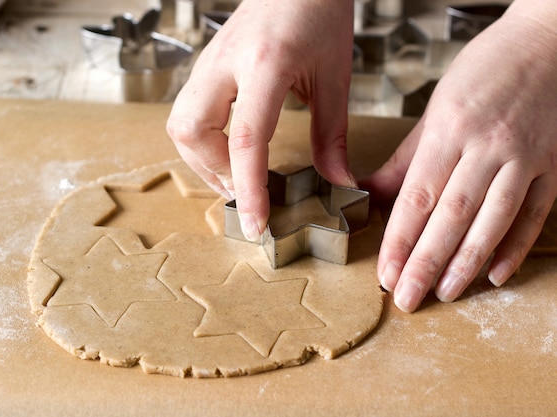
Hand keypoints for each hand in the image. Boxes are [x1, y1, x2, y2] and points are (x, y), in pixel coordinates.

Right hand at [167, 0, 356, 240]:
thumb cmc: (319, 14)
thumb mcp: (335, 76)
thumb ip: (332, 134)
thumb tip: (337, 182)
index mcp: (265, 64)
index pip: (246, 138)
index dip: (248, 188)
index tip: (256, 224)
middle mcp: (224, 63)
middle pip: (190, 132)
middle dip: (213, 172)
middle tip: (244, 191)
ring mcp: (208, 62)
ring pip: (180, 125)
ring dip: (203, 160)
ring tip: (235, 176)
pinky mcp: (204, 66)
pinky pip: (187, 112)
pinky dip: (202, 142)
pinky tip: (228, 150)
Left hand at [362, 1, 556, 311]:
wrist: (547, 40)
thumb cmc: (484, 71)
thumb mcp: (435, 108)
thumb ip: (406, 158)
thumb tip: (370, 194)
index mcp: (449, 130)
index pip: (418, 197)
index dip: (399, 240)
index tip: (385, 272)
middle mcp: (487, 147)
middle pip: (451, 217)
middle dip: (425, 262)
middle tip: (406, 298)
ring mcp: (525, 157)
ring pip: (492, 220)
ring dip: (466, 263)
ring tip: (444, 292)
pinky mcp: (554, 165)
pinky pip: (535, 213)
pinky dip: (515, 246)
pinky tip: (495, 273)